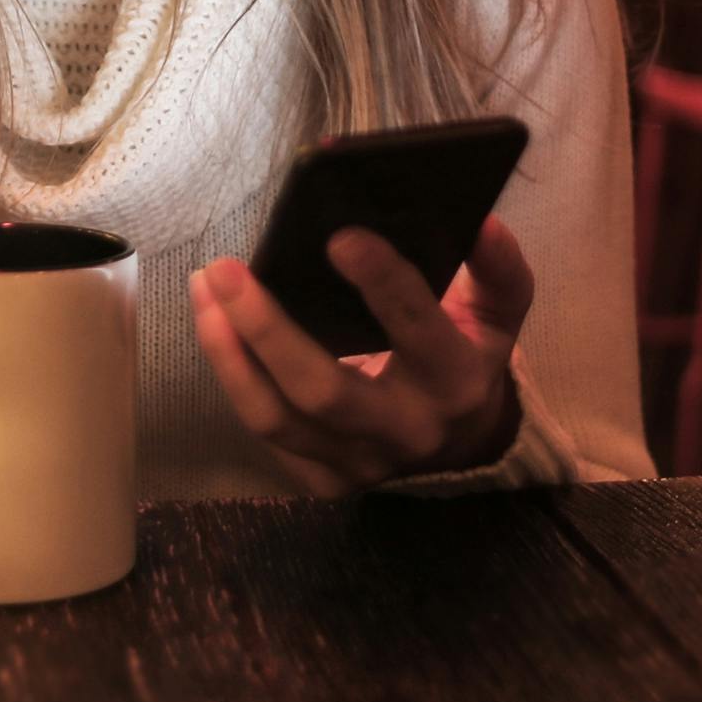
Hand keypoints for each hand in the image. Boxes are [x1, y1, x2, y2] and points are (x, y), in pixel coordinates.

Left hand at [188, 218, 534, 496]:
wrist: (464, 443)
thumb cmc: (469, 357)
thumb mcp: (498, 313)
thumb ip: (497, 268)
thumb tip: (482, 222)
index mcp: (456, 383)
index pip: (417, 330)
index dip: (381, 283)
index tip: (339, 236)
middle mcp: (406, 432)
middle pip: (323, 391)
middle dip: (267, 329)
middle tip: (225, 270)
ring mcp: (359, 464)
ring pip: (276, 420)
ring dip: (228, 354)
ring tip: (204, 291)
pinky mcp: (323, 479)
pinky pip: (265, 431)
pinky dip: (233, 377)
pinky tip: (215, 326)